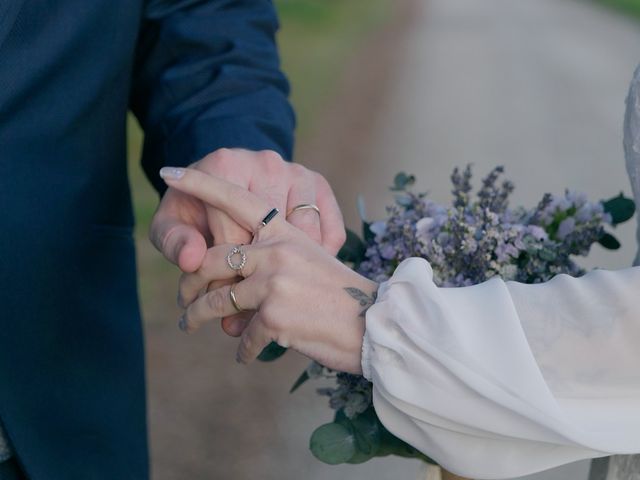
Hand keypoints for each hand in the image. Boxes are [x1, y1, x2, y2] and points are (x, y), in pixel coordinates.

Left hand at [159, 166, 377, 373]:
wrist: (376, 324)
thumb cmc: (338, 293)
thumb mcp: (308, 260)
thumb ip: (266, 256)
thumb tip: (213, 273)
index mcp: (283, 229)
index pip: (234, 198)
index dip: (200, 183)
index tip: (168, 171)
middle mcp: (276, 247)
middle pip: (211, 259)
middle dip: (189, 284)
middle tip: (182, 299)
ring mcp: (274, 279)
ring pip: (216, 300)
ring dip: (197, 318)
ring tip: (190, 325)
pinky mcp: (274, 314)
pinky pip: (243, 335)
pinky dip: (242, 348)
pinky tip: (244, 354)